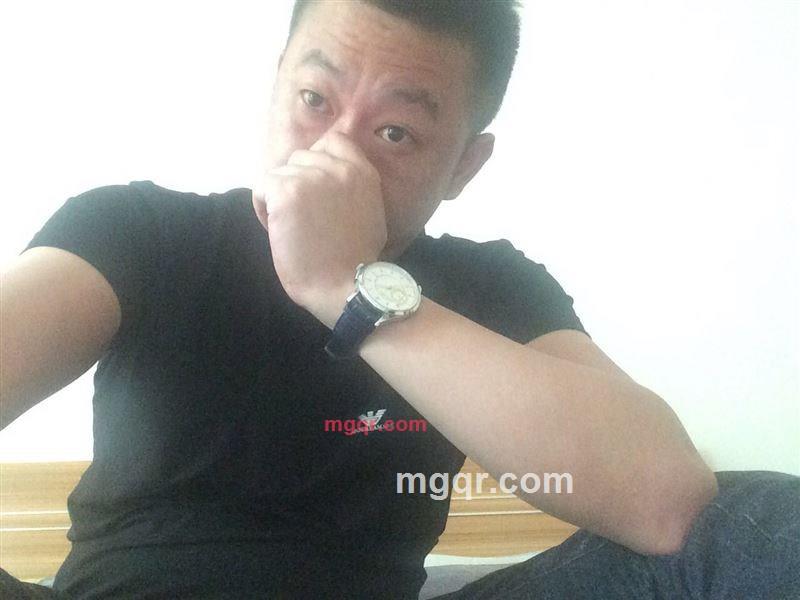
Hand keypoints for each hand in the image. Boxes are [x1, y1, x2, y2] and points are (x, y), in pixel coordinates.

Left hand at [252, 132, 387, 322]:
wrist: (345, 285)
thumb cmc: (356, 260)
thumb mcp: (371, 212)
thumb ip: (353, 188)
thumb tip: (329, 180)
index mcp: (363, 172)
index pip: (333, 141)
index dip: (317, 163)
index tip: (315, 190)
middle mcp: (340, 167)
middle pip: (301, 157)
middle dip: (296, 183)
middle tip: (302, 216)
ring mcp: (312, 177)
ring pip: (279, 172)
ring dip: (279, 197)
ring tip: (291, 227)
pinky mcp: (287, 191)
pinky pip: (262, 186)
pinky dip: (263, 207)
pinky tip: (277, 229)